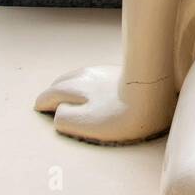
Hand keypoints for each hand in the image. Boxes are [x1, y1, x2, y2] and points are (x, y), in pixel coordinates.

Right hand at [35, 65, 174, 143]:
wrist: (155, 93)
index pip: (52, 93)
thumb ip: (64, 118)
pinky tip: (94, 85)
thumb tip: (57, 112)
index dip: (43, 102)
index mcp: (75, 87)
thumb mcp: (86, 123)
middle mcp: (87, 75)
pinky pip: (95, 74)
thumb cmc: (121, 114)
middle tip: (50, 99)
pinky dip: (86, 81)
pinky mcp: (120, 71)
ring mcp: (104, 71)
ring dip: (69, 83)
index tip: (39, 107)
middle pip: (64, 80)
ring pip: (79, 74)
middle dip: (54, 91)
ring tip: (68, 90)